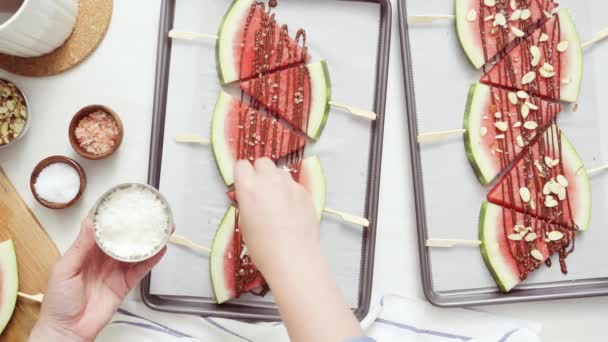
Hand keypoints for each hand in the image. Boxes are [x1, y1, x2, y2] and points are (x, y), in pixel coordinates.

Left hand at [29, 218, 166, 341]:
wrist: (67, 330)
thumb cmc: (58, 302)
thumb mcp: (64, 269)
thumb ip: (80, 246)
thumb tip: (90, 223)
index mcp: (85, 250)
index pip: (102, 227)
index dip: (111, 214)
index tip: (121, 201)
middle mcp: (103, 258)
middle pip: (124, 236)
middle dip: (136, 224)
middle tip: (148, 212)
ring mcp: (116, 270)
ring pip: (136, 250)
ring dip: (149, 239)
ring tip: (161, 227)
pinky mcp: (125, 283)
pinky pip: (142, 268)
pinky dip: (152, 259)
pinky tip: (160, 249)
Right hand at [234, 158, 363, 341]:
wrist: (293, 258)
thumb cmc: (263, 247)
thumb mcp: (245, 223)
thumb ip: (247, 202)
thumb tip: (249, 196)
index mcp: (249, 187)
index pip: (241, 165)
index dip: (242, 175)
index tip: (244, 185)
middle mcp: (270, 180)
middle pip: (263, 163)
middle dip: (260, 173)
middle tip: (260, 191)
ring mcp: (290, 185)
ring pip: (280, 172)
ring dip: (276, 181)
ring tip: (277, 201)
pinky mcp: (305, 192)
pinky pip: (294, 185)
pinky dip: (290, 192)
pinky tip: (291, 211)